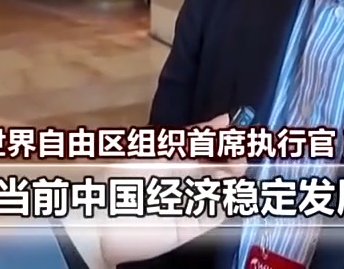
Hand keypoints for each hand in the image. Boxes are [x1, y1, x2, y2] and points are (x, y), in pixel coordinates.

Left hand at [91, 114, 244, 263]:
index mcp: (175, 158)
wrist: (104, 221)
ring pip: (222, 187)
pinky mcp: (194, 226)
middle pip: (218, 165)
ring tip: (235, 167)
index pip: (206, 145)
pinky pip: (218, 213)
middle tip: (239, 150)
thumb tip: (226, 118)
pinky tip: (231, 187)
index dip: (221, 137)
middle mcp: (185, 178)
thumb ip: (193, 134)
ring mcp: (191, 202)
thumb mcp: (159, 146)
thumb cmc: (127, 175)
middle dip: (232, 157)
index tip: (235, 127)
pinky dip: (229, 201)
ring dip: (232, 177)